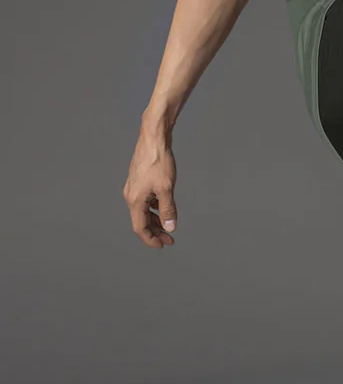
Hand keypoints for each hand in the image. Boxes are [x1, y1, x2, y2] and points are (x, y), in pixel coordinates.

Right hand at [124, 129, 177, 247]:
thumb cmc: (159, 161)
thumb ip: (168, 209)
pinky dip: (154, 208)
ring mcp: (134, 188)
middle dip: (156, 232)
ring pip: (143, 211)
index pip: (140, 228)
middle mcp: (131, 195)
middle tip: (170, 239)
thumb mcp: (167, 188)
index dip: (150, 239)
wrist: (153, 138)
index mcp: (135, 200)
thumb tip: (170, 228)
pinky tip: (164, 208)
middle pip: (141, 221)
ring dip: (155, 220)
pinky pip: (145, 201)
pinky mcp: (138, 181)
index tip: (163, 245)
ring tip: (168, 227)